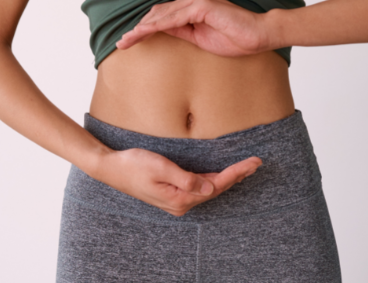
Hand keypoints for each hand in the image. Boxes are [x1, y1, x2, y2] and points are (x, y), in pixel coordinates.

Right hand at [95, 147, 261, 216]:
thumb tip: (209, 188)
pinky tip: (223, 175)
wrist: (111, 169)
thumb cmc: (133, 165)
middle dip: (237, 176)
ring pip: (209, 189)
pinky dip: (214, 180)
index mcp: (180, 199)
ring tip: (246, 168)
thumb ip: (186, 179)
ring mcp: (177, 200)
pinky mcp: (173, 193)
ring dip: (228, 178)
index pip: (216, 185)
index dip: (236, 173)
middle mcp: (181, 204)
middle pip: (216, 189)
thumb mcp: (160, 168)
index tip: (252, 163)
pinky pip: (199, 188)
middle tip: (256, 163)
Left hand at [115, 0, 276, 57]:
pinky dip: (156, 27)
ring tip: (126, 41)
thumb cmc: (234, 38)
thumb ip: (181, 31)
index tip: (129, 41)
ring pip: (161, 15)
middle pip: (157, 13)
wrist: (259, 35)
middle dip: (138, 29)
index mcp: (193, 4)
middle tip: (121, 43)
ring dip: (142, 29)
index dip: (144, 28)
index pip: (162, 15)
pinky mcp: (201, 6)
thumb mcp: (200, 38)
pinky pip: (173, 18)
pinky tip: (143, 34)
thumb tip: (161, 31)